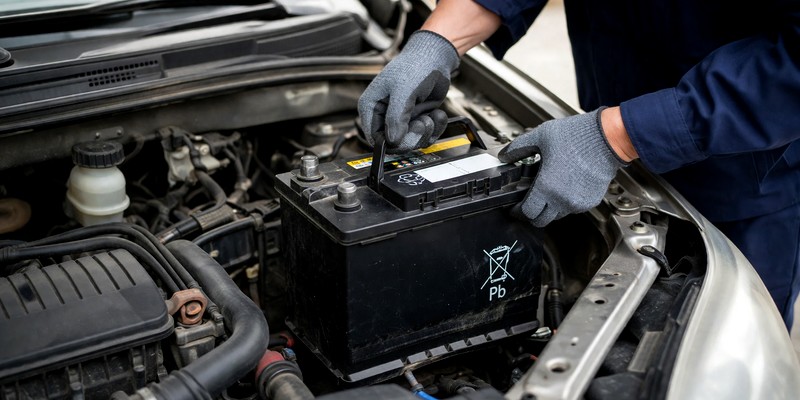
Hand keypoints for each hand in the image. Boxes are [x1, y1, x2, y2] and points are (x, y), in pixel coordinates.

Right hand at [358, 30, 458, 152]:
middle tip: (422, 124)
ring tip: (430, 116)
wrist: (436, 57)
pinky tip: (437, 115)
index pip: (374, 137)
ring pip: (411, 141)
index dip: (389, 143)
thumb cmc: (415, 66)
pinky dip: (435, 128)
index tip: (404, 140)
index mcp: (372, 106)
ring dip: (425, 132)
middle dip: (411, 137)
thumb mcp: (403, 92)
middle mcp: (385, 115)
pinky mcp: (417, 119)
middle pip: (394, 143)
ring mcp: (402, 118)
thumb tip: (392, 141)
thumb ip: (395, 118)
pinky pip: (425, 135)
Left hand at [498, 107, 626, 226]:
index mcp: (547, 186)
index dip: (517, 211)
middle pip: (541, 220)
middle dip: (532, 214)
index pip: (527, 212)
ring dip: (549, 208)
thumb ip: (519, 148)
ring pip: (556, 216)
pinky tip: (564, 187)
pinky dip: (565, 203)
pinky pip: (572, 209)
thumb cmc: (577, 136)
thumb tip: (504, 155)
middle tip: (528, 203)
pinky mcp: (590, 202)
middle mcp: (562, 200)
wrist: (607, 138)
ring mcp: (577, 203)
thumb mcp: (540, 136)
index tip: (514, 207)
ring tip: (547, 190)